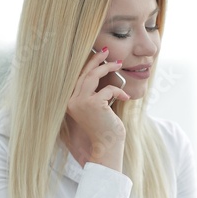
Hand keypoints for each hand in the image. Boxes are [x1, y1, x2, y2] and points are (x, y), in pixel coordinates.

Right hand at [66, 48, 129, 170]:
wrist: (107, 145)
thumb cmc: (105, 127)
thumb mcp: (98, 107)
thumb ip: (95, 93)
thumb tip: (103, 73)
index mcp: (71, 101)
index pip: (79, 77)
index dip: (89, 64)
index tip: (99, 55)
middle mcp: (73, 101)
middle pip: (85, 73)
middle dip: (97, 60)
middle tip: (107, 52)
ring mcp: (81, 102)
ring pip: (94, 76)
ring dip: (107, 67)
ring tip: (119, 64)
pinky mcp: (93, 104)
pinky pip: (108, 89)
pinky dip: (119, 91)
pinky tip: (125, 98)